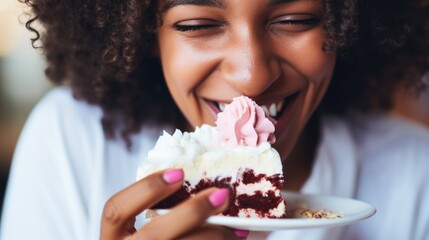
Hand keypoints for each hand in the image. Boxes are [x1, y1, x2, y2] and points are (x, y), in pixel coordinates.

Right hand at [100, 168, 248, 238]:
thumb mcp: (139, 232)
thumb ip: (157, 213)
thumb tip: (197, 183)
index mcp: (112, 238)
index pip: (116, 209)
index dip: (147, 188)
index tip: (179, 173)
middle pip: (155, 235)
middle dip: (191, 212)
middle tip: (221, 195)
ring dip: (214, 237)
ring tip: (237, 227)